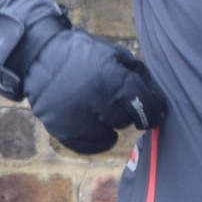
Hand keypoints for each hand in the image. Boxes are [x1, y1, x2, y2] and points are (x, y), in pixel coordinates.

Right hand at [23, 28, 166, 152]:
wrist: (40, 57)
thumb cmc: (85, 55)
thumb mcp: (116, 55)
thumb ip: (142, 78)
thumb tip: (161, 104)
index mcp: (114, 79)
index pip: (145, 107)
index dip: (152, 112)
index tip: (152, 114)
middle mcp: (97, 100)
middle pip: (126, 121)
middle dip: (124, 112)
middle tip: (113, 101)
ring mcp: (78, 118)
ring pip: (109, 135)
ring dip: (108, 124)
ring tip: (98, 108)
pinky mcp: (63, 130)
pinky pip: (90, 146)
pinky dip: (95, 138)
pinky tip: (92, 124)